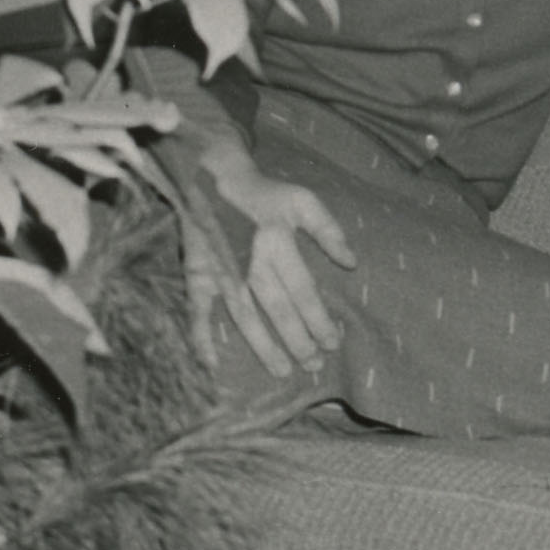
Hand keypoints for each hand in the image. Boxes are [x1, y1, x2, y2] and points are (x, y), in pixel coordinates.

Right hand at [195, 139, 358, 379]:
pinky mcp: (198, 275)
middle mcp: (249, 262)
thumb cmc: (264, 193)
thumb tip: (351, 263)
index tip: (333, 342)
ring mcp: (221, 272)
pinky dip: (202, 338)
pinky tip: (212, 363)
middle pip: (278, 310)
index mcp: (277, 243)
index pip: (303, 291)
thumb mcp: (303, 201)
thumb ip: (329, 230)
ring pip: (245, 317)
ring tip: (282, 371)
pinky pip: (198, 311)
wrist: (212, 178)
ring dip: (264, 347)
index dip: (318, 320)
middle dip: (298, 341)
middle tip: (314, 366)